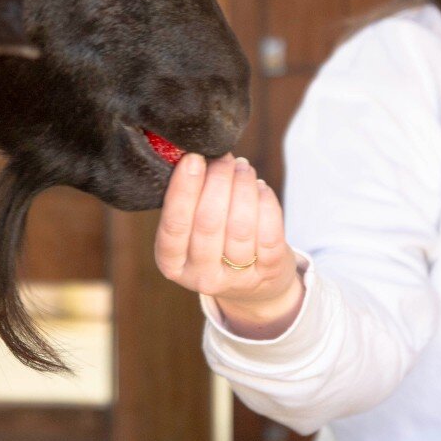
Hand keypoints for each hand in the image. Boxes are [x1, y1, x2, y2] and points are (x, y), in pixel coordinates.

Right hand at [154, 152, 303, 337]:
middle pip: (209, 222)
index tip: (193, 158)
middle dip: (218, 180)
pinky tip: (259, 187)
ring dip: (243, 186)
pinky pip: (269, 231)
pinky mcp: (268, 272)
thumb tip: (196, 155)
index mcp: (171, 263)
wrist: (252, 286)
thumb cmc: (214, 244)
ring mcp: (236, 279)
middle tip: (224, 157)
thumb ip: (188, 200)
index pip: (174, 225)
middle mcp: (201, 276)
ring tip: (243, 167)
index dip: (184, 189)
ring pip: (241, 225)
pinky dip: (265, 202)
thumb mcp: (190, 232)